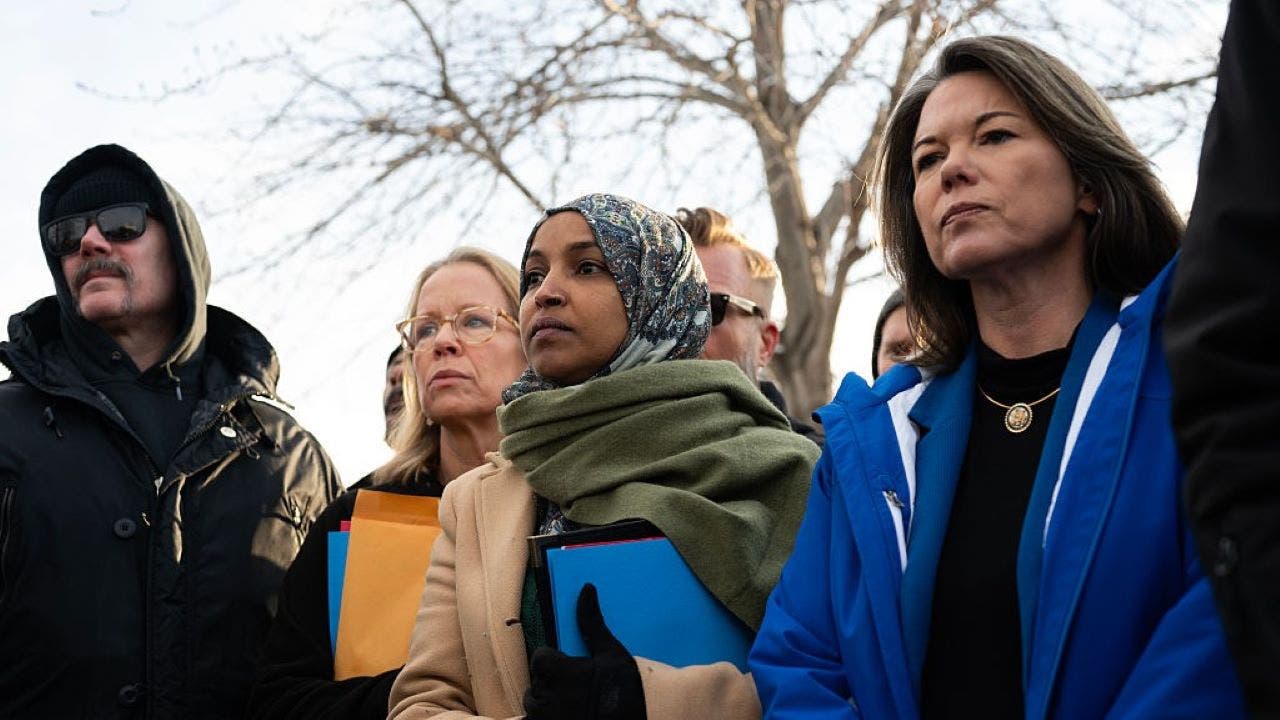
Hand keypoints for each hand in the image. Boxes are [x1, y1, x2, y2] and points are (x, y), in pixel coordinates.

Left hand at [523, 583, 645, 719]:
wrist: (648, 715)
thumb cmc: (629, 684)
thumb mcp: (610, 650)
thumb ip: (591, 621)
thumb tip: (586, 589)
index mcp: (564, 673)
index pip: (539, 659)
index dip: (550, 658)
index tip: (564, 662)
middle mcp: (554, 699)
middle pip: (535, 684)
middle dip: (548, 681)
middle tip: (570, 683)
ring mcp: (554, 719)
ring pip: (534, 707)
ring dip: (546, 702)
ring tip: (568, 699)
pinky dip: (548, 717)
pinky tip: (565, 712)